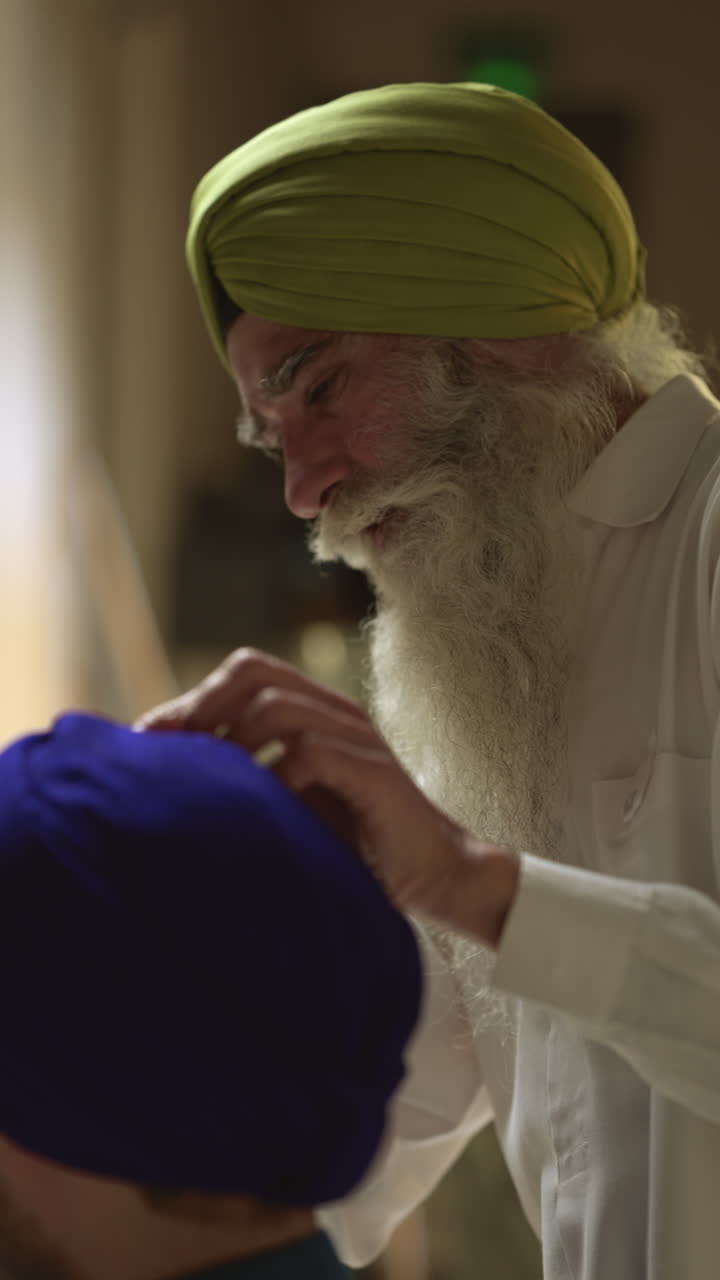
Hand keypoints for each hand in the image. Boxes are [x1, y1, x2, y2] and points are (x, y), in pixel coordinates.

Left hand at [138, 648, 518, 943]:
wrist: (434, 873)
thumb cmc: (354, 844)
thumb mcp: (288, 803)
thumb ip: (245, 779)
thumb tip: (167, 775)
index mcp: (314, 711)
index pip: (245, 671)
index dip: (191, 697)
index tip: (147, 741)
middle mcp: (335, 712)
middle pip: (257, 671)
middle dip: (204, 705)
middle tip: (170, 752)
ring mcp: (358, 738)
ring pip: (280, 707)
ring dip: (235, 742)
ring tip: (213, 784)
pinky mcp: (375, 773)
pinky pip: (313, 753)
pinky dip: (278, 777)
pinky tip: (263, 810)